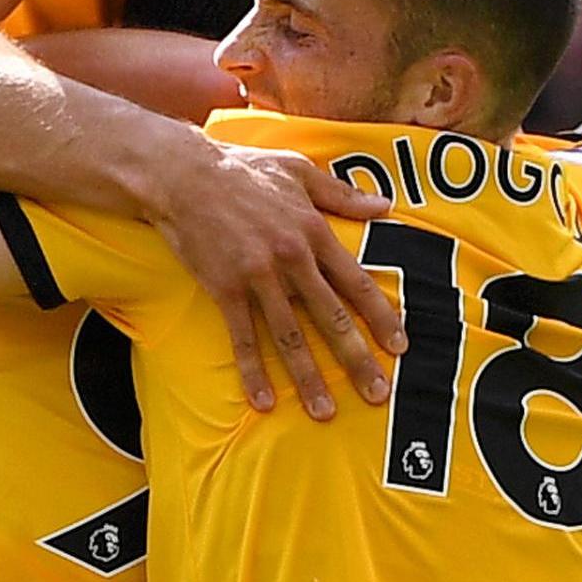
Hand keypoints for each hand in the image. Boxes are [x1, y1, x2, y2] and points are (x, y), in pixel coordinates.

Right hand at [150, 142, 404, 418]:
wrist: (182, 175)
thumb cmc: (242, 169)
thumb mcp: (299, 171)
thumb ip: (342, 194)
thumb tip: (385, 208)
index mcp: (313, 231)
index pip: (356, 282)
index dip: (381, 316)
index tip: (398, 347)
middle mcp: (291, 258)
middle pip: (331, 318)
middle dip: (356, 360)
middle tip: (377, 394)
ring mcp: (256, 277)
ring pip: (290, 336)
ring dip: (308, 377)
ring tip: (324, 411)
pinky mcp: (224, 288)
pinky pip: (242, 337)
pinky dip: (253, 371)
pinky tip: (264, 400)